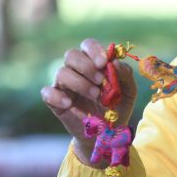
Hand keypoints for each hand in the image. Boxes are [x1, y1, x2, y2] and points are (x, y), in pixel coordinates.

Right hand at [41, 38, 136, 167]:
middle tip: (100, 81)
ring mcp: (64, 85)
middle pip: (71, 55)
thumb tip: (114, 62)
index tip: (103, 63)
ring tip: (95, 95)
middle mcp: (76, 70)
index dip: (94, 50)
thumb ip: (125, 74)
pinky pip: (47, 92)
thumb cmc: (118, 106)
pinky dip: (57, 96)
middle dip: (86, 66)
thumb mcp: (129, 91)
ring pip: (62, 72)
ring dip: (80, 83)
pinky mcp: (55, 101)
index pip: (87, 45)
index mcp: (93, 63)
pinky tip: (70, 104)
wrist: (109, 132)